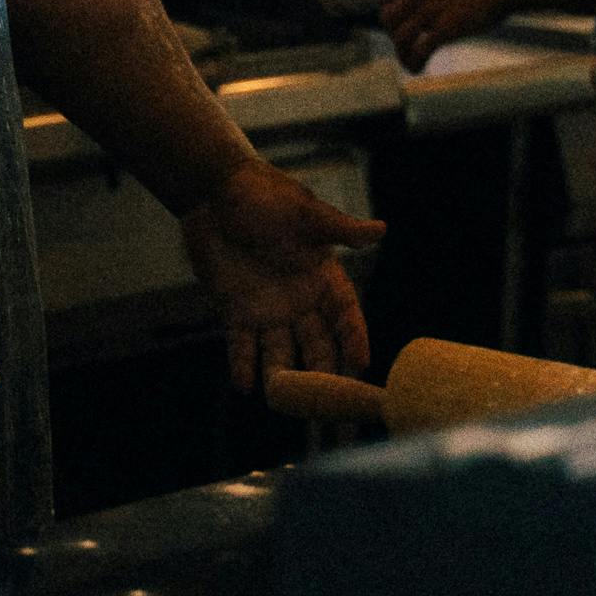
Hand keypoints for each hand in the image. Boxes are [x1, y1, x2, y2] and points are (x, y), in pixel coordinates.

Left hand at [179, 158, 385, 392]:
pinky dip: (242, 365)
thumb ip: (340, 229)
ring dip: (283, 375)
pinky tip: (244, 386)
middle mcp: (300, 299)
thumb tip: (381, 230)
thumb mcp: (304, 212)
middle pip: (318, 343)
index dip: (354, 337)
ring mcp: (268, 308)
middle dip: (325, 372)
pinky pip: (241, 344)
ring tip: (284, 398)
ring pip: (281, 351)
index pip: (345, 314)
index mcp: (322, 276)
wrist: (215, 192)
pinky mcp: (236, 310)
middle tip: (331, 402)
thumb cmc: (265, 196)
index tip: (362, 363)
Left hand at [379, 0, 526, 70]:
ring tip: (410, 62)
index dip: (391, 12)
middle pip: (388, 18)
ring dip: (401, 53)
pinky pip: (419, 50)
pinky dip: (413, 62)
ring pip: (400, 37)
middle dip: (394, 33)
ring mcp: (430, 10)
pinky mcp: (444, 28)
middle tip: (406, 44)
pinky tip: (417, 69)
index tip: (399, 23)